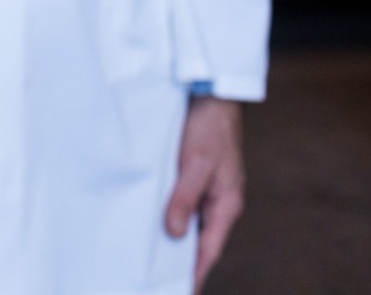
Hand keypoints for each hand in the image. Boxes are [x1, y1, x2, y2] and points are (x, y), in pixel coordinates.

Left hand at [164, 95, 244, 291]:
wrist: (210, 96)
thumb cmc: (208, 128)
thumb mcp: (195, 164)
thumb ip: (184, 198)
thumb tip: (174, 234)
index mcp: (225, 205)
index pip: (208, 250)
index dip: (193, 273)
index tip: (178, 290)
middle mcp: (216, 202)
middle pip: (197, 241)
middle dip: (178, 261)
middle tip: (153, 278)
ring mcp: (205, 190)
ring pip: (187, 222)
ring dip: (169, 237)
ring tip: (144, 256)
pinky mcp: (191, 177)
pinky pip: (180, 203)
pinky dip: (166, 214)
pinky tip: (145, 219)